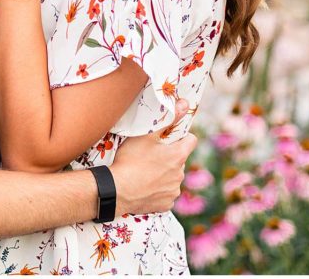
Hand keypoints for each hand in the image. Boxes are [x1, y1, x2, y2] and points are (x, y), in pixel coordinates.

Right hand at [108, 99, 196, 214]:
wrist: (117, 190)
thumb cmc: (130, 160)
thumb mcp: (146, 135)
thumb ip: (168, 119)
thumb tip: (185, 104)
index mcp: (178, 156)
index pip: (191, 140)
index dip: (181, 136)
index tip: (169, 137)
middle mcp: (180, 174)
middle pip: (179, 160)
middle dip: (169, 157)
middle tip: (149, 155)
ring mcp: (173, 191)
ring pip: (172, 178)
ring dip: (163, 174)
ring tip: (144, 172)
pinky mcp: (165, 204)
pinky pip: (165, 194)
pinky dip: (158, 190)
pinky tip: (144, 187)